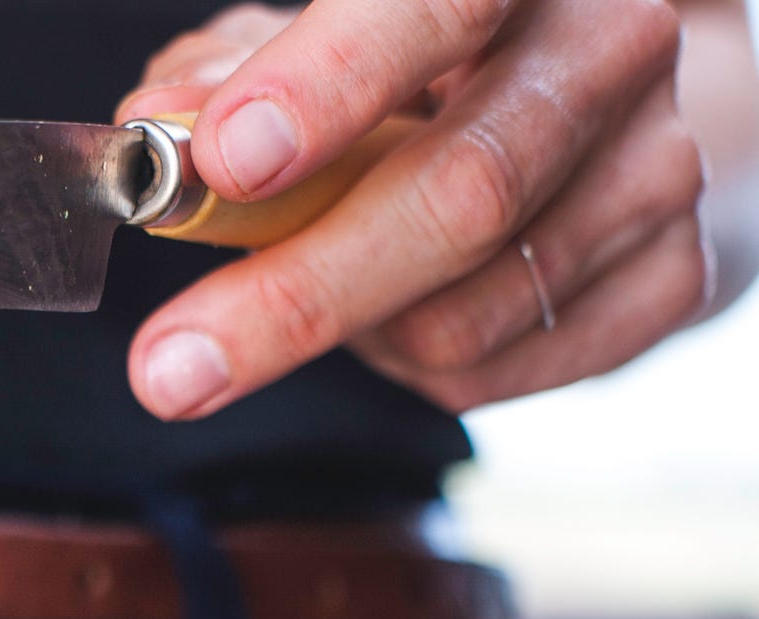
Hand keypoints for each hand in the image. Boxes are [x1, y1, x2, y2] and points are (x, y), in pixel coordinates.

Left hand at [116, 0, 710, 417]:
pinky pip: (493, 371)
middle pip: (459, 194)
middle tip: (165, 367)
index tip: (222, 160)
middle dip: (293, 297)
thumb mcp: (311, 47)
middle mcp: (609, 49)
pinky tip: (401, 312)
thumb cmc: (423, 72)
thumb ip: (226, 77)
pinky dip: (410, 367)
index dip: (327, 84)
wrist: (599, 120)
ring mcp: (655, 168)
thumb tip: (157, 124)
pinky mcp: (670, 277)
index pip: (436, 4)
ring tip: (327, 283)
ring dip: (352, 331)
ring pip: (462, 313)